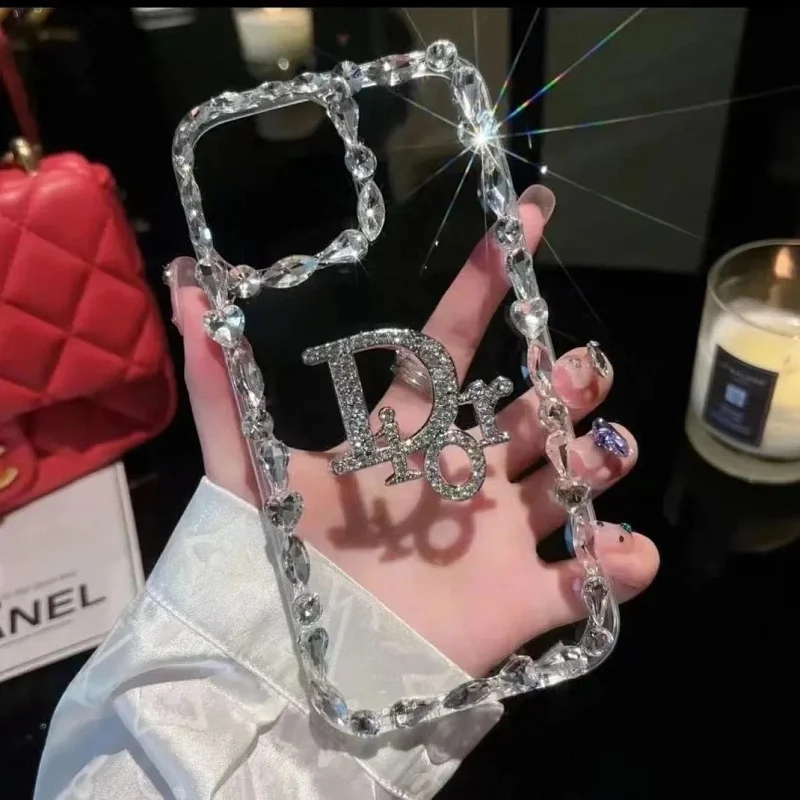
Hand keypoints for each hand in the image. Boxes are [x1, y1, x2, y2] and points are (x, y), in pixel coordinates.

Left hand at [168, 184, 658, 676]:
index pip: (457, 343)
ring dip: (601, 460)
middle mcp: (463, 475)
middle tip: (581, 370)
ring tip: (598, 453)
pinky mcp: (523, 601)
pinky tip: (616, 554)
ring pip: (574, 484)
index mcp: (411, 434)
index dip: (489, 282)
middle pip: (534, 412)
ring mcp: (499, 537)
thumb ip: (222, 383)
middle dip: (571, 382)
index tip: (533, 219)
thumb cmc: (279, 562)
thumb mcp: (246, 467)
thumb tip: (185, 283)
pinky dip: (619, 564)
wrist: (297, 668)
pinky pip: (591, 581)